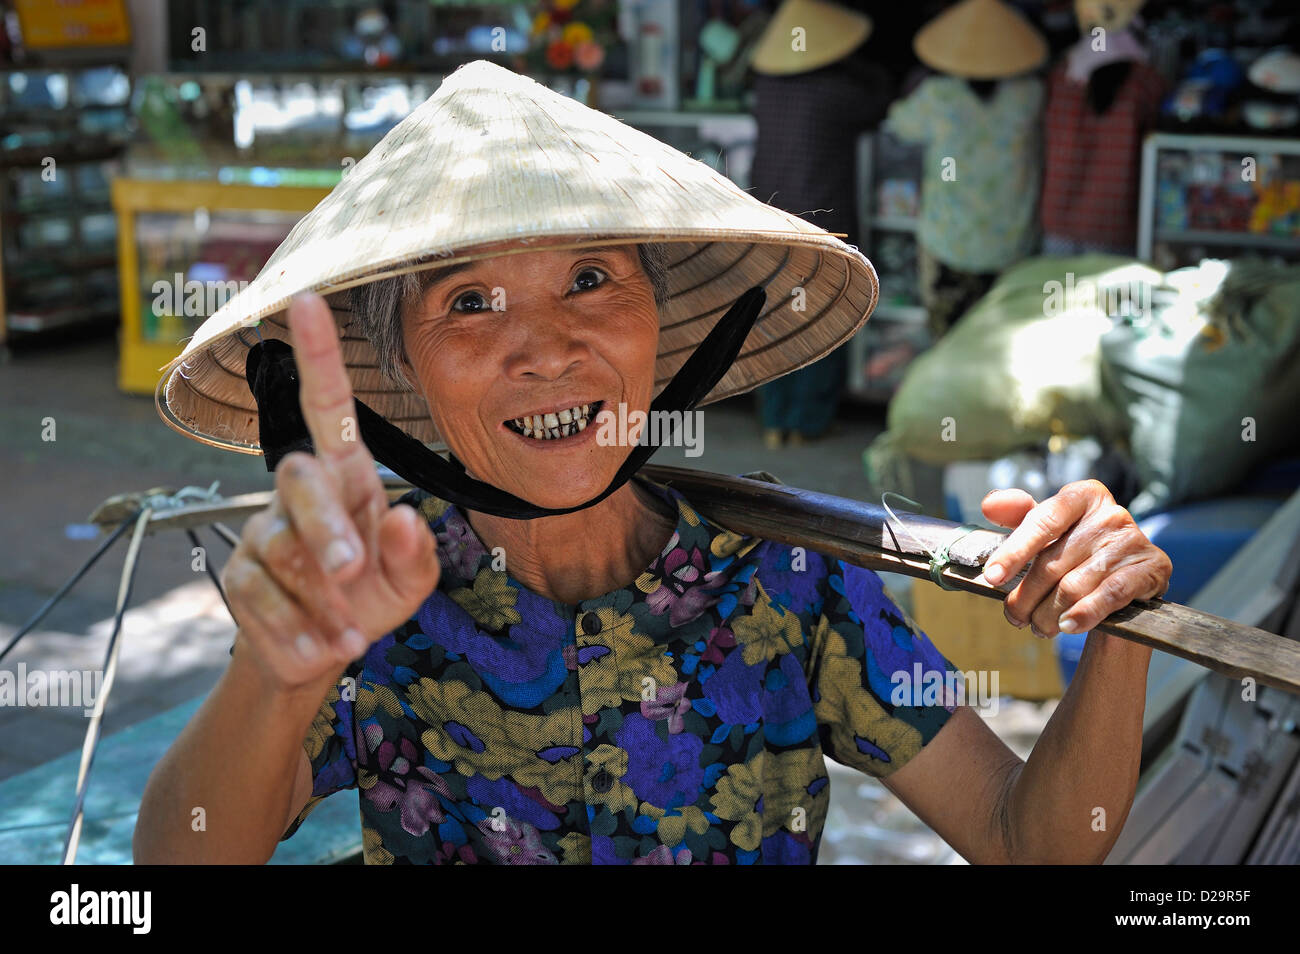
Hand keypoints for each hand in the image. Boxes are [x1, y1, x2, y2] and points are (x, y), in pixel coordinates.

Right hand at [222, 293, 439, 691]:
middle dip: (327, 527)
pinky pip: (260, 597)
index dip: (319, 355)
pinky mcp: (237, 573)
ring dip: (323, 602)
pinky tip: (319, 647)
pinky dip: (297, 631)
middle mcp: (302, 492)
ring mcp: (263, 530)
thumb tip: (406, 516)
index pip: (329, 406)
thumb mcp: (411, 584)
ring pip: (282, 550)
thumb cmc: (372, 598)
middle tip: (354, 571)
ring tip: (350, 635)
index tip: (307, 300)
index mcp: (349, 479)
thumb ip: (417, 555)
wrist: (318, 655)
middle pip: (299, 480)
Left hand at [979, 480, 1171, 638]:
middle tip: (1013, 616)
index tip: (992, 577)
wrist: (1124, 579)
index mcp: (1083, 496)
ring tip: (1038, 627)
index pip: (1043, 521)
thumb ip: (1018, 515)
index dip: (1014, 551)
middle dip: (1026, 595)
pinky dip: (1084, 614)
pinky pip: (1109, 595)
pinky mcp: (1152, 568)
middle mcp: (1111, 514)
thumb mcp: (1048, 530)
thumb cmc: (1076, 551)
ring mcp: (1133, 541)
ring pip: (1075, 585)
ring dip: (1049, 614)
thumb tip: (990, 503)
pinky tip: (1068, 626)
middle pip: (1054, 562)